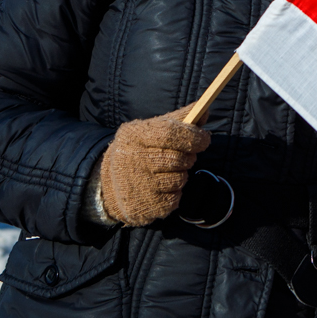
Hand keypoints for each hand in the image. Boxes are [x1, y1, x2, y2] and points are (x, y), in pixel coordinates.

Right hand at [98, 106, 210, 226]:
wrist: (111, 185)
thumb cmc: (140, 150)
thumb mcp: (152, 129)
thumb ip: (179, 119)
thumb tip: (205, 111)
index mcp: (134, 135)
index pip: (169, 133)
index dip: (192, 136)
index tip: (204, 138)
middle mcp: (133, 160)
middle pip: (177, 158)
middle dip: (189, 157)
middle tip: (186, 155)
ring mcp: (137, 185)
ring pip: (179, 179)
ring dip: (181, 175)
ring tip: (168, 171)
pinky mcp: (144, 206)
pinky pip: (175, 199)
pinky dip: (174, 193)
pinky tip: (161, 188)